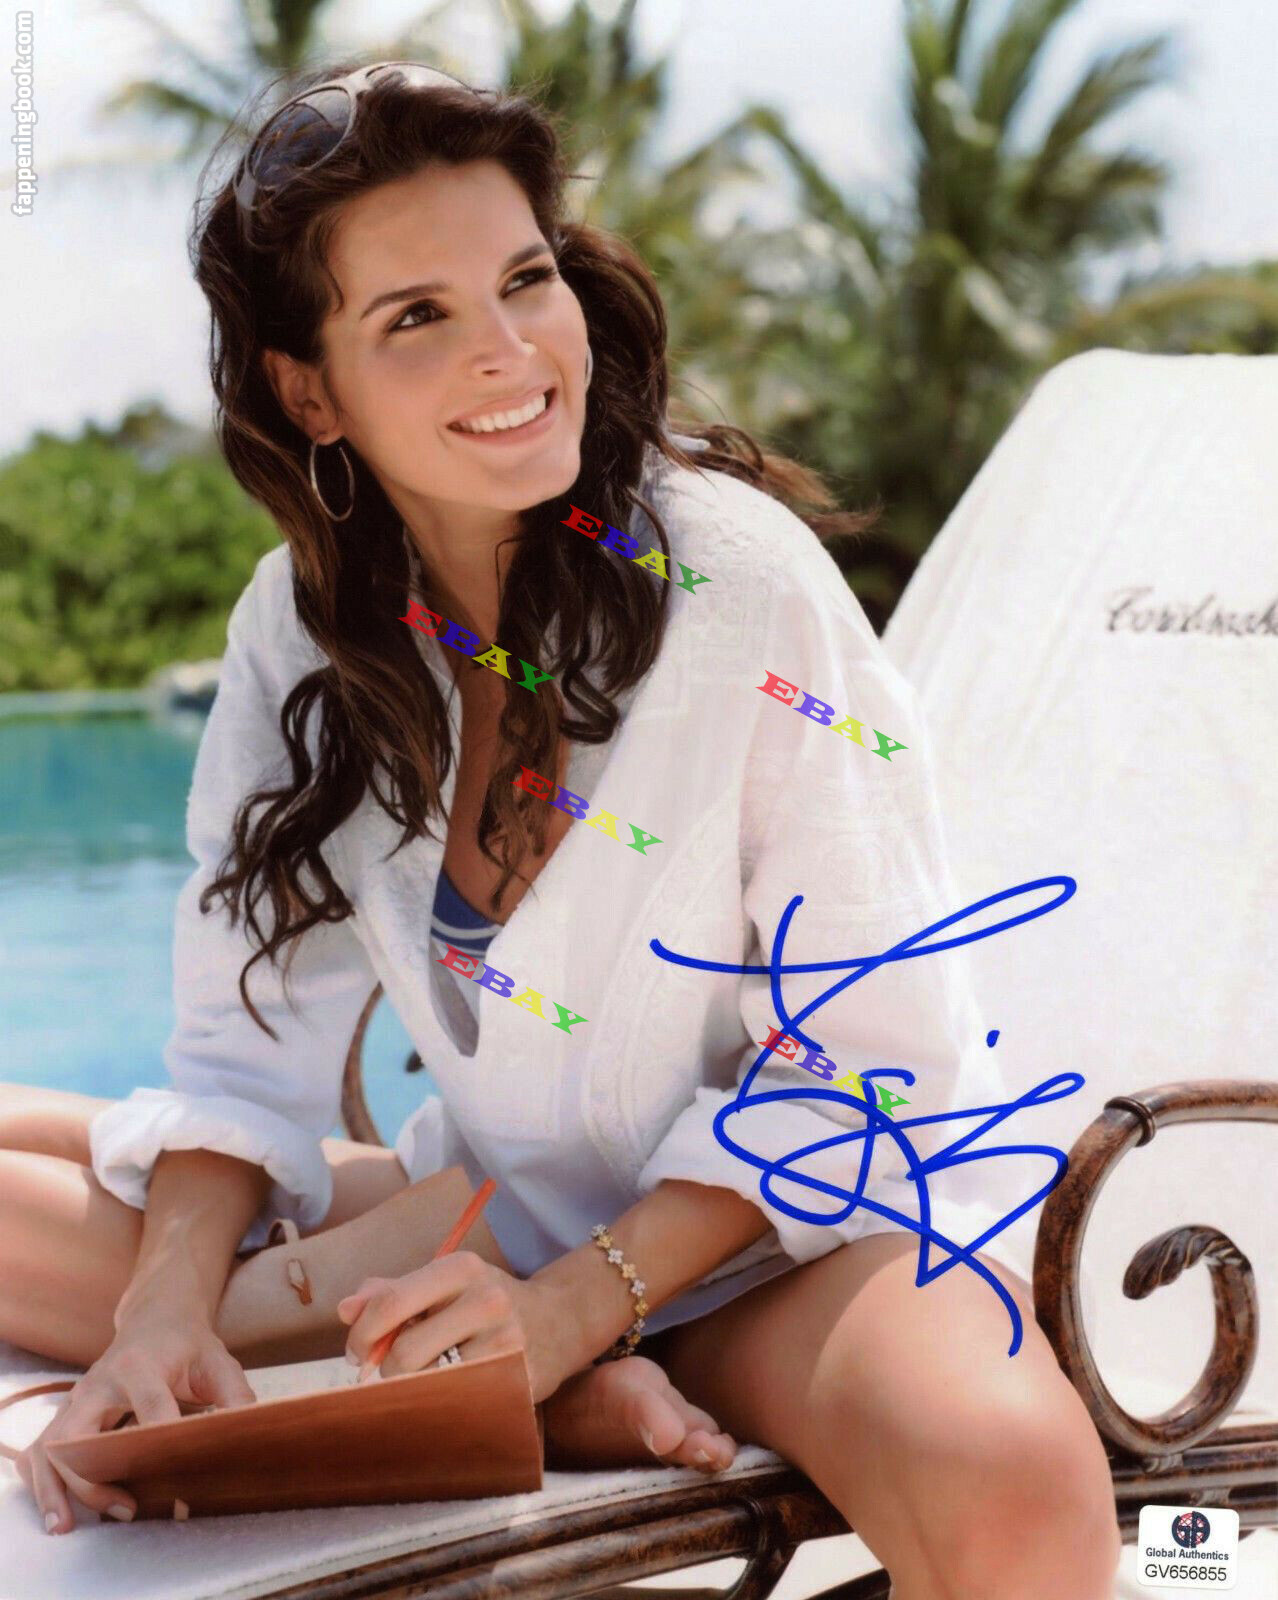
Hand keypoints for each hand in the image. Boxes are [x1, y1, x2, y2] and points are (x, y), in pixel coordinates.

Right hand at [15, 1309, 255, 1533]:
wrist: (156, 1320)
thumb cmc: (188, 1346)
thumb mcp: (218, 1362)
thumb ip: (235, 1396)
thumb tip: (247, 1436)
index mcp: (141, 1364)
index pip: (149, 1405)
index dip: (162, 1437)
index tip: (177, 1471)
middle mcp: (99, 1382)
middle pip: (78, 1433)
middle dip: (93, 1477)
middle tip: (125, 1508)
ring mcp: (77, 1400)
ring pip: (48, 1447)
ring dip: (56, 1488)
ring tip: (69, 1525)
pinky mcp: (66, 1416)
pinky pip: (39, 1452)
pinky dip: (42, 1484)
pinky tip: (58, 1514)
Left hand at [337, 1253, 569, 1401]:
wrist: (560, 1319)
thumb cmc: (486, 1303)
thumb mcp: (446, 1284)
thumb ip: (393, 1292)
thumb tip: (344, 1310)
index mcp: (460, 1267)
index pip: (391, 1302)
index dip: (362, 1334)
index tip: (355, 1353)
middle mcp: (485, 1298)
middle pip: (405, 1352)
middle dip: (385, 1373)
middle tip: (389, 1376)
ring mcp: (505, 1340)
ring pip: (430, 1383)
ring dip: (413, 1391)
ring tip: (422, 1382)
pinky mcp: (518, 1378)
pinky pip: (459, 1402)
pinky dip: (443, 1404)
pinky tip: (447, 1396)